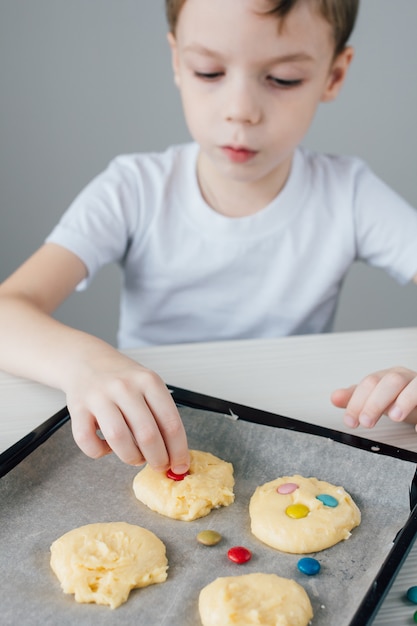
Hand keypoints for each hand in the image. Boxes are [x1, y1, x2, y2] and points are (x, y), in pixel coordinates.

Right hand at [65, 349, 189, 471]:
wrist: (86, 360)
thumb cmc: (123, 379)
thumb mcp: (148, 385)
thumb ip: (161, 414)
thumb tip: (174, 454)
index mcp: (149, 381)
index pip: (171, 423)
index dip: (178, 450)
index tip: (180, 465)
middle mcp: (124, 387)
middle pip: (147, 435)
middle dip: (158, 459)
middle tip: (159, 466)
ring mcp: (99, 397)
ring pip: (119, 439)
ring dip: (131, 457)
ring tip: (136, 457)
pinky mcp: (77, 408)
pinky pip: (88, 441)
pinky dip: (99, 452)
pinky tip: (107, 446)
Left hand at [331, 367, 416, 429]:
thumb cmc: (398, 396)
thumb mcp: (375, 397)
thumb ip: (356, 398)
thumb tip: (334, 398)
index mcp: (387, 377)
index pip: (369, 383)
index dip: (357, 401)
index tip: (350, 421)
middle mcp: (405, 378)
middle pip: (390, 382)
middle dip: (376, 402)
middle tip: (366, 422)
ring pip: (415, 386)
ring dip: (404, 401)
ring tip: (394, 417)